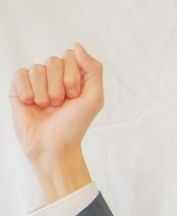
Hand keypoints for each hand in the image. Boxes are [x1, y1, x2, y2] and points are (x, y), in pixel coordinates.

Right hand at [10, 44, 102, 197]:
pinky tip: (32, 104)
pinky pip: (21, 74)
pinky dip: (28, 92)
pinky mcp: (19, 86)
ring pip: (37, 68)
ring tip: (47, 108)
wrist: (54, 146)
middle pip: (53, 61)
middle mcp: (53, 76)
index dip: (72, 76)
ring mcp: (35, 80)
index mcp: (72, 76)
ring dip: (45, 93)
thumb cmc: (74, 126)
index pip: (70, 56)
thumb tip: (78, 45)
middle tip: (60, 105)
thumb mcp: (94, 99)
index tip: (74, 96)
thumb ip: (93, 70)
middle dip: (59, 86)